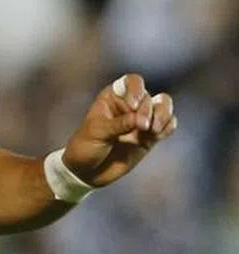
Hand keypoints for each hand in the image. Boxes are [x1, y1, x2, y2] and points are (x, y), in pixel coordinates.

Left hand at [62, 73, 177, 186]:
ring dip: (163, 116)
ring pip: (163, 107)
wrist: (87, 172)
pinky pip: (169, 125)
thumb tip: (142, 120)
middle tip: (142, 127)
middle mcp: (129, 105)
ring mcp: (141, 121)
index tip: (132, 106)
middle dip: (148, 111)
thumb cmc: (85, 146)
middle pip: (149, 97)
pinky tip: (158, 135)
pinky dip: (168, 127)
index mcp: (112, 97)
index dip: (136, 90)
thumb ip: (120, 124)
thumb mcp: (97, 132)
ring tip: (153, 131)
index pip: (132, 81)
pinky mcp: (150, 137)